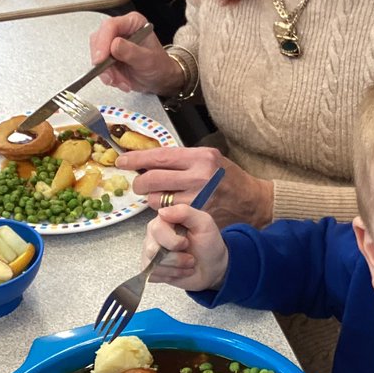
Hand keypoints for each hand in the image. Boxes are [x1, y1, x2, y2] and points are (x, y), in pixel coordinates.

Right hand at [88, 12, 182, 93]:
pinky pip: (99, 66)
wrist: (160, 78)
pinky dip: (108, 77)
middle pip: (99, 40)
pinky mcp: (108, 57)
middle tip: (110, 76)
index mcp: (133, 22)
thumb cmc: (159, 65)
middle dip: (103, 61)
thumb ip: (132, 52)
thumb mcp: (148, 60)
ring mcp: (112, 44)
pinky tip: (121, 81)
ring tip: (122, 81)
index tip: (101, 59)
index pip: (110, 26)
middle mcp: (120, 30)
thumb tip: (114, 45)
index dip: (102, 42)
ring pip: (97, 55)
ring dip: (107, 72)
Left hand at [116, 146, 274, 228]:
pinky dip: (164, 211)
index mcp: (200, 157)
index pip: (160, 156)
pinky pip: (168, 214)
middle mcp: (199, 176)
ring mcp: (198, 198)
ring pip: (157, 200)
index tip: (122, 160)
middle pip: (153, 179)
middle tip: (138, 184)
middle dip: (139, 183)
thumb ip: (181, 159)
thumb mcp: (208, 159)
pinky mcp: (196, 216)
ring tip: (162, 196)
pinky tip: (171, 208)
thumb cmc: (226, 178)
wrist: (251, 201)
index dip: (137, 158)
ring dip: (152, 199)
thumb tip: (148, 160)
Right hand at [141, 203, 227, 290]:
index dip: (173, 240)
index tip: (186, 243)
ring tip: (188, 264)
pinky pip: (152, 275)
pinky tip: (179, 271)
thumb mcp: (204, 223)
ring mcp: (150, 253)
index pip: (157, 229)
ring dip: (176, 268)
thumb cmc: (208, 243)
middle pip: (152, 250)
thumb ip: (185, 212)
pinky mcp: (150, 269)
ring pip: (154, 265)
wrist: (212, 268)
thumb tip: (162, 211)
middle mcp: (154, 235)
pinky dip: (170, 276)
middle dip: (176, 258)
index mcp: (164, 221)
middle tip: (191, 258)